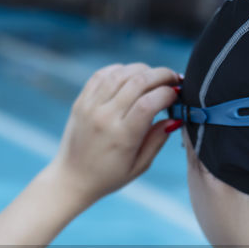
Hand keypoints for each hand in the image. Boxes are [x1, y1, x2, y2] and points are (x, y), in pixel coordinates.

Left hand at [48, 63, 180, 204]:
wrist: (71, 178)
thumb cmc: (108, 176)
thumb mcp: (139, 166)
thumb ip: (157, 140)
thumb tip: (174, 117)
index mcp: (122, 136)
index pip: (148, 102)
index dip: (168, 93)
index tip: (177, 95)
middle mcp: (104, 117)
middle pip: (137, 81)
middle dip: (161, 75)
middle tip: (173, 79)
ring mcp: (90, 107)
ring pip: (120, 72)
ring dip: (142, 69)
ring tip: (154, 77)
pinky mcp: (81, 101)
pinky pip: (102, 74)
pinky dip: (120, 69)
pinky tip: (131, 77)